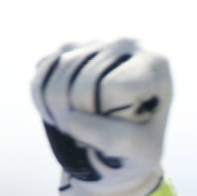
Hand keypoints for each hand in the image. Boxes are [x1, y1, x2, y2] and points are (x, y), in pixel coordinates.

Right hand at [32, 39, 171, 195]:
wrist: (121, 149)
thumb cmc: (138, 150)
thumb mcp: (142, 153)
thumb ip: (117, 138)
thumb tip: (72, 119)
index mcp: (155, 62)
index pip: (114, 88)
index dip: (104, 117)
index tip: (113, 135)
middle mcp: (127, 43)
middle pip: (84, 82)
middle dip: (80, 118)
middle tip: (88, 138)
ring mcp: (94, 42)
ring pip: (57, 77)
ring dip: (58, 113)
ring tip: (77, 128)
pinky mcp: (66, 50)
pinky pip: (40, 77)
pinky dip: (43, 103)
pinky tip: (62, 116)